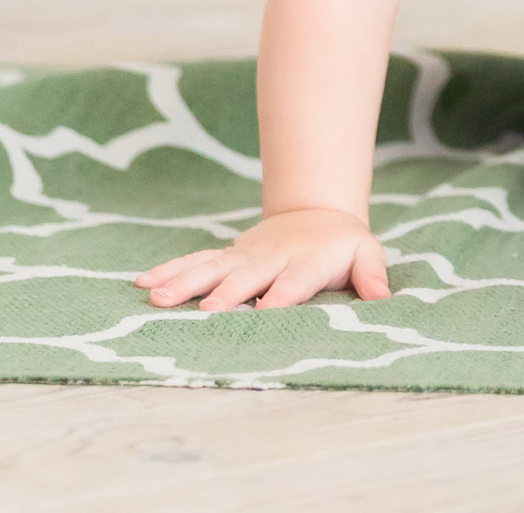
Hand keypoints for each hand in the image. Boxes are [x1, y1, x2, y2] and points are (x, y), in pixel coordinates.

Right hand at [135, 207, 390, 309]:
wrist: (315, 211)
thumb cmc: (343, 245)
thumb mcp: (367, 252)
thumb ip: (371, 274)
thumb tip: (382, 297)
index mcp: (306, 261)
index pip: (293, 282)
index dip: (280, 295)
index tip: (263, 311)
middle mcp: (270, 258)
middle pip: (245, 276)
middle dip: (225, 292)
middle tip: (204, 310)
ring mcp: (243, 256)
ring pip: (210, 268)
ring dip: (183, 282)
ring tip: (155, 297)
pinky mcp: (226, 256)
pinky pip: (194, 262)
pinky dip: (168, 270)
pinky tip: (142, 283)